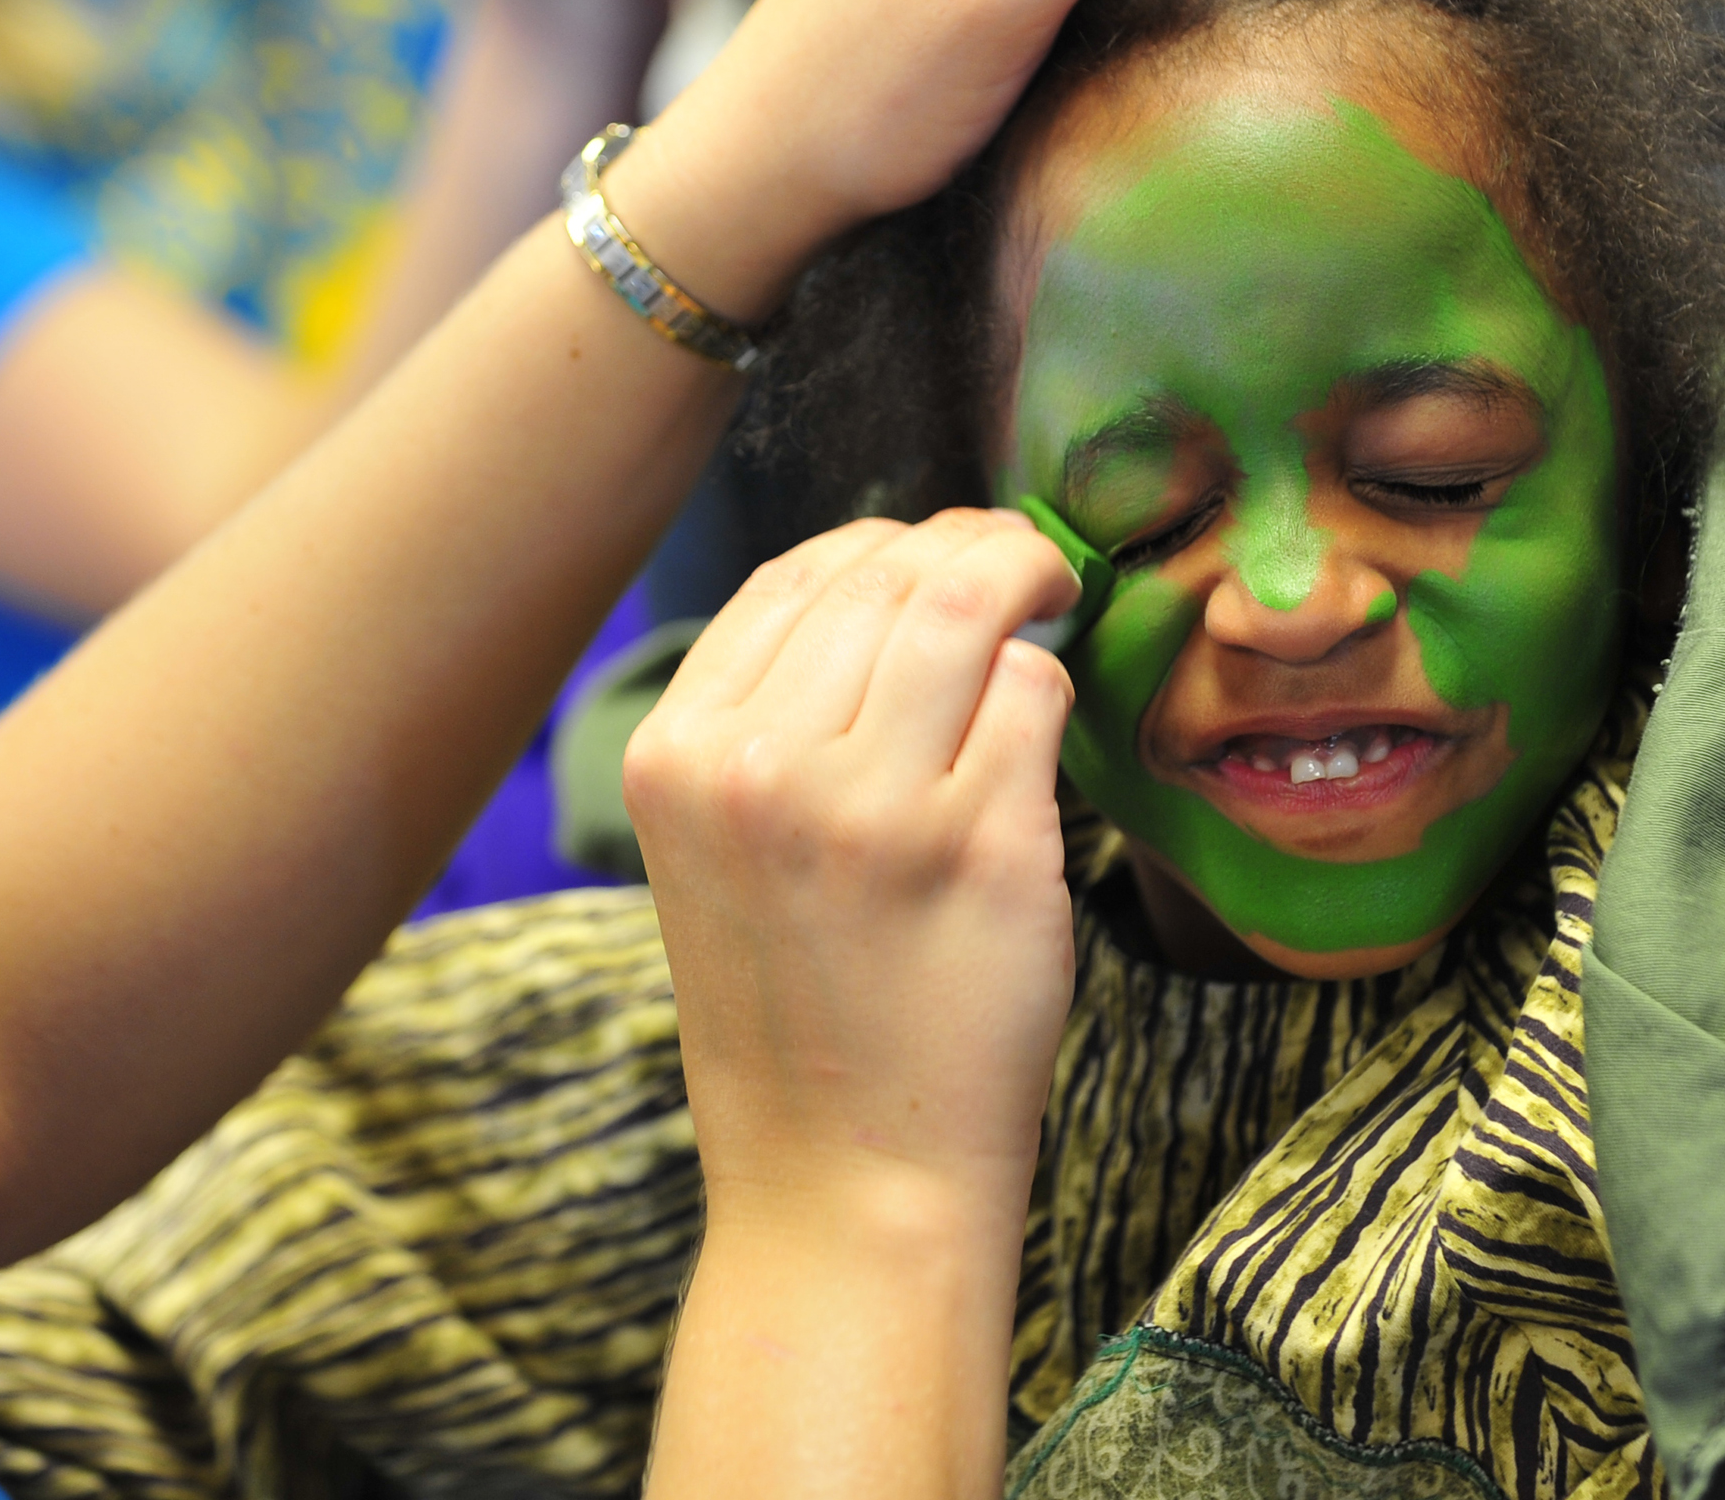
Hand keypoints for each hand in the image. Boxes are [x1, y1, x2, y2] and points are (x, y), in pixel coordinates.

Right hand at [624, 510, 1081, 1227]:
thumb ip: (768, 715)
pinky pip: (1036, 695)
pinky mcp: (985, 846)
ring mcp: (874, 806)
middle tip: (1019, 564)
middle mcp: (759, 767)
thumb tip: (891, 574)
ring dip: (1025, 581)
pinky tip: (1039, 732)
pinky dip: (1050, 690)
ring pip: (968, 606)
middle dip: (968, 545)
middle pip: (885, 572)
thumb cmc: (797, 1009)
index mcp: (674, 755)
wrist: (847, 1179)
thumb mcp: (714, 846)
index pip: (789, 575)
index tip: (933, 555)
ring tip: (1049, 598)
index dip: (880, 544)